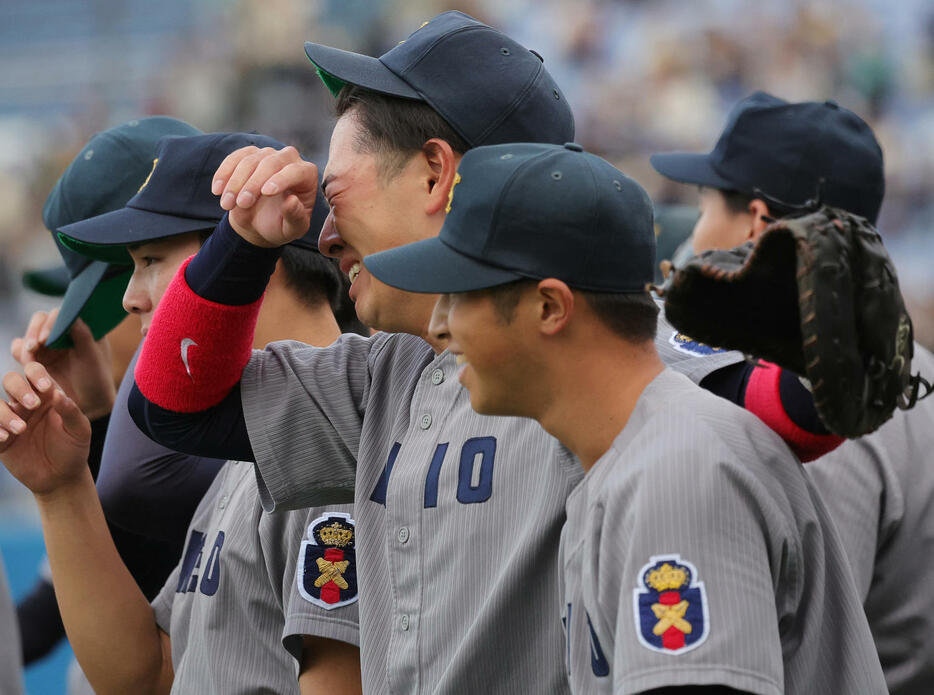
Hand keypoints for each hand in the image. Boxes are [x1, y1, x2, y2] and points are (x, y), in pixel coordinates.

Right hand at [0, 363, 90, 497]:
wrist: (61, 476)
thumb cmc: (73, 448)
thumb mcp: (79, 430)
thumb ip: (70, 411)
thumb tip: (58, 394)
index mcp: (47, 395)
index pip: (36, 372)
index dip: (36, 373)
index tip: (46, 388)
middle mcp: (26, 403)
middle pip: (11, 380)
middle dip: (18, 388)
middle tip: (33, 405)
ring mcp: (11, 419)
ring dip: (5, 414)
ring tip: (21, 429)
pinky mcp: (0, 437)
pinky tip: (6, 438)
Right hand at [11, 309, 115, 419]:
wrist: (90, 404)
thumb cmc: (97, 379)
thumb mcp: (93, 358)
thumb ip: (83, 335)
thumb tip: (71, 313)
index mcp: (80, 328)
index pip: (60, 314)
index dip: (51, 323)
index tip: (46, 338)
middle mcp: (62, 333)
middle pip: (40, 321)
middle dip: (34, 332)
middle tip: (33, 348)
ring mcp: (48, 346)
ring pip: (29, 336)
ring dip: (26, 345)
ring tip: (30, 360)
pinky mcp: (38, 359)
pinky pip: (22, 352)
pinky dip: (21, 355)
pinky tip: (27, 363)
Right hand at [212, 145, 318, 247]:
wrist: (260, 224)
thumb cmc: (281, 226)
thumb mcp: (292, 229)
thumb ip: (295, 217)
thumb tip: (291, 201)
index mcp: (306, 175)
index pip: (296, 171)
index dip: (281, 180)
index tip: (266, 192)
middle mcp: (289, 159)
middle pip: (271, 162)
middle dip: (253, 183)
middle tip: (241, 204)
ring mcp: (268, 154)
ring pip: (249, 160)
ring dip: (235, 183)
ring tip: (227, 205)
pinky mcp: (248, 155)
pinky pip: (234, 159)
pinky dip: (224, 174)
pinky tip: (217, 190)